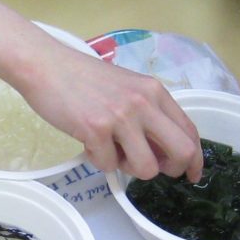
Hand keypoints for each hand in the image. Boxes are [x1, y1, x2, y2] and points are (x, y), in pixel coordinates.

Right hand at [13, 39, 202, 180]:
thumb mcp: (126, 88)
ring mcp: (121, 117)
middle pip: (181, 152)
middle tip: (152, 169)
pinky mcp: (96, 130)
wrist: (46, 65)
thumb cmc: (83, 78)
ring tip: (110, 150)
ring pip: (146, 168)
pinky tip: (87, 141)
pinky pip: (108, 166)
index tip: (190, 173)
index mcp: (155, 92)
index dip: (194, 158)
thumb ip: (147, 113)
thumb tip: (159, 151)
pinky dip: (98, 160)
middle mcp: (144, 103)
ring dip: (128, 168)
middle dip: (171, 170)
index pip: (190, 131)